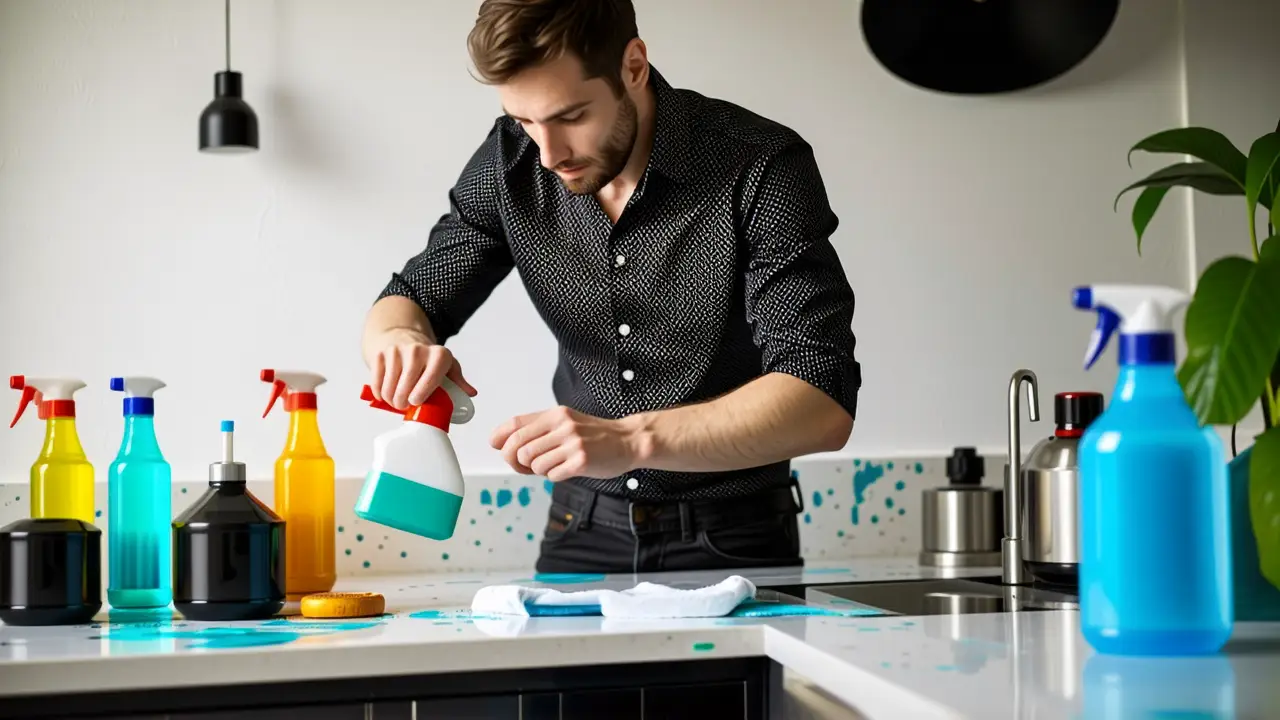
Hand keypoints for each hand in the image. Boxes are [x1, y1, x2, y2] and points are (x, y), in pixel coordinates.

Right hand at [367, 328, 475, 409]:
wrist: (403, 337)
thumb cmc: (428, 359)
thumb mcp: (446, 365)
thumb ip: (458, 380)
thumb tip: (471, 393)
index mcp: (439, 355)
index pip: (432, 376)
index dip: (423, 392)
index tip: (416, 402)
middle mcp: (418, 350)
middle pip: (407, 384)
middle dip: (404, 401)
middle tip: (405, 406)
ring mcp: (397, 351)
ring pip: (390, 385)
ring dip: (391, 399)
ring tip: (397, 402)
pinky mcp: (380, 354)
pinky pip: (377, 380)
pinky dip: (379, 392)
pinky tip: (385, 395)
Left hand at [490, 406, 641, 480]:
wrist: (628, 441)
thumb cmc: (594, 434)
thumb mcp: (566, 421)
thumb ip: (538, 429)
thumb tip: (502, 443)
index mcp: (555, 415)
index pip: (515, 424)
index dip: (499, 437)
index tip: (496, 446)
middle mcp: (562, 426)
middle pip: (519, 447)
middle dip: (514, 460)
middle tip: (522, 466)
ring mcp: (572, 444)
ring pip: (533, 463)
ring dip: (536, 470)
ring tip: (550, 466)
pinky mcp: (581, 462)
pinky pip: (551, 475)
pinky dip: (552, 476)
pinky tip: (564, 470)